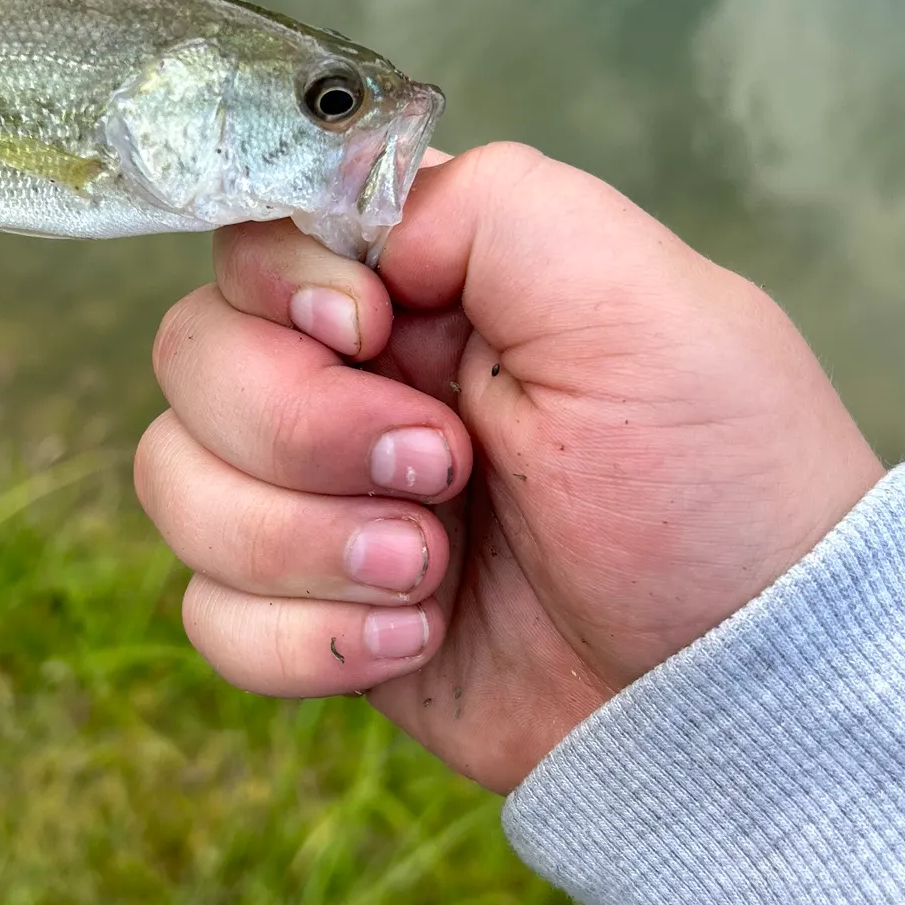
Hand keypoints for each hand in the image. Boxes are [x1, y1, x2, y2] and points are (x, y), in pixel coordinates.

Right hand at [135, 143, 882, 792]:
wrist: (728, 695)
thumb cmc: (712, 488)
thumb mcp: (639, 301)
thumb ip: (490, 209)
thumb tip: (356, 240)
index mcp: (426, 288)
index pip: (255, 239)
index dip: (281, 288)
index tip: (372, 331)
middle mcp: (356, 382)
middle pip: (193, 359)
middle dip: (302, 432)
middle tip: (442, 474)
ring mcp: (324, 502)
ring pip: (176, 484)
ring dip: (299, 543)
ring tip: (433, 575)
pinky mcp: (313, 612)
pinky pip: (208, 613)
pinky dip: (302, 640)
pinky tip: (414, 641)